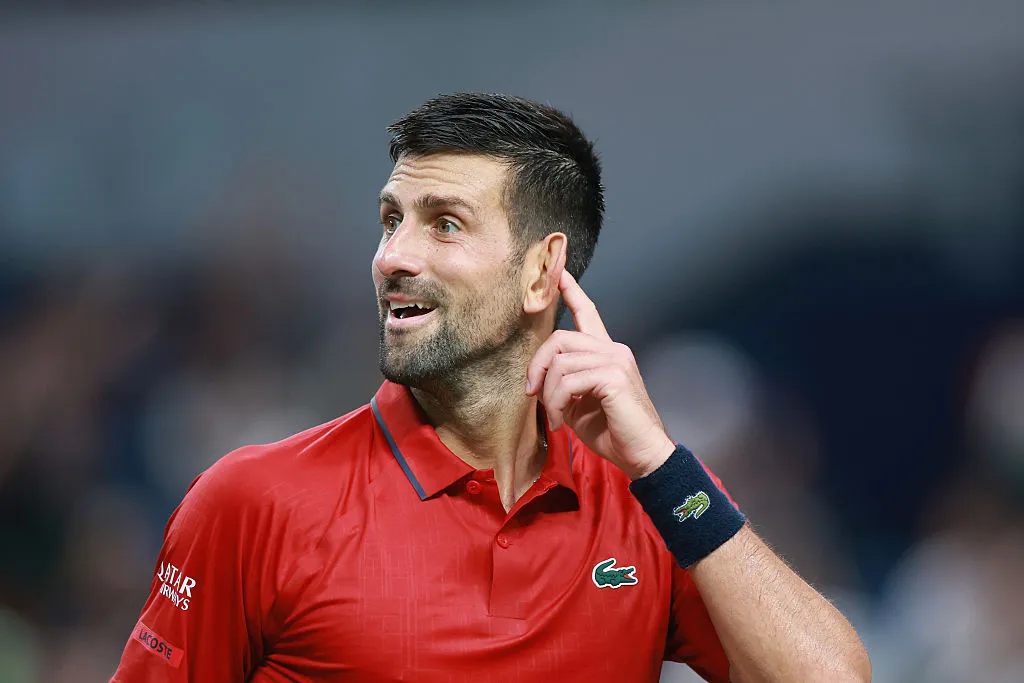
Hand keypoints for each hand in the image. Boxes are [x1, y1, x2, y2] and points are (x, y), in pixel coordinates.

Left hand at [525, 270, 675, 479]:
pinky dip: (557, 403)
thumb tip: (537, 379)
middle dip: (537, 366)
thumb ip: (561, 384)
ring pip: (561, 362)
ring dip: (548, 395)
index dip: (571, 291)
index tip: (559, 272)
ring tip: (555, 417)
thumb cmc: (612, 433)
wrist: (642, 455)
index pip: (588, 312)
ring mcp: (615, 360)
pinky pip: (568, 381)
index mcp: (606, 353)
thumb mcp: (577, 404)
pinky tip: (562, 422)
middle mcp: (613, 349)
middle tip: (532, 394)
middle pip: (560, 338)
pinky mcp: (614, 376)